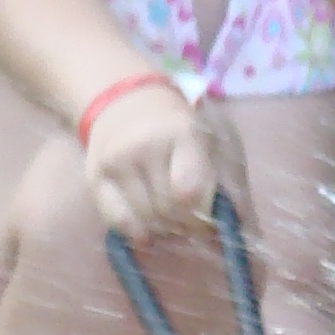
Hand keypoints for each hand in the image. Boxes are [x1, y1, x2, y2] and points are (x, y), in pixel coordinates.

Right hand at [80, 76, 244, 243]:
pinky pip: (116, 221)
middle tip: (192, 225)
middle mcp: (144, 147)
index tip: (210, 222)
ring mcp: (115, 163)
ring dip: (164, 230)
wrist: (126, 102)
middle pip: (167, 209)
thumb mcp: (211, 140)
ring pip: (144, 220)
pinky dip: (136, 232)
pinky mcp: (94, 178)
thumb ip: (228, 181)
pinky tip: (148, 228)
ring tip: (172, 222)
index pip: (188, 191)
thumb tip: (239, 225)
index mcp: (181, 134)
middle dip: (186, 226)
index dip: (203, 216)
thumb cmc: (178, 127)